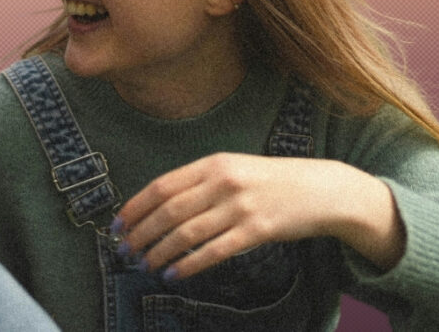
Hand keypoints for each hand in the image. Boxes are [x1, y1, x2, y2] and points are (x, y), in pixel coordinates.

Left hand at [112, 153, 404, 279]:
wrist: (320, 189)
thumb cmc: (269, 181)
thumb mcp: (232, 168)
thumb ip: (198, 182)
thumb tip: (157, 206)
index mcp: (213, 163)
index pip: (162, 186)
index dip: (136, 207)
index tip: (118, 224)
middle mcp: (223, 182)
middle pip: (169, 211)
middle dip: (141, 233)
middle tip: (124, 250)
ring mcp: (241, 206)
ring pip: (187, 233)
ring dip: (160, 252)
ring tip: (144, 265)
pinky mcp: (258, 231)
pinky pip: (215, 251)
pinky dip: (190, 264)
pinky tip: (174, 274)